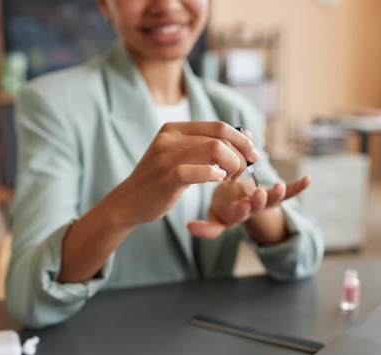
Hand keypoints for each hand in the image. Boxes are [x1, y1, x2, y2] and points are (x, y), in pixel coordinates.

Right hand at [107, 121, 257, 226]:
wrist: (128, 202)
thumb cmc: (160, 181)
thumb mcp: (181, 158)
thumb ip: (209, 146)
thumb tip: (248, 136)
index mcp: (174, 129)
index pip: (219, 126)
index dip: (241, 140)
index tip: (252, 154)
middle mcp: (170, 138)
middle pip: (221, 137)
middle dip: (240, 154)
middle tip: (241, 171)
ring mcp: (167, 156)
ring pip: (216, 150)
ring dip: (232, 166)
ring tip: (228, 178)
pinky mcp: (167, 177)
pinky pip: (201, 171)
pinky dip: (216, 175)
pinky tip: (217, 180)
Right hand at [187, 175, 311, 240]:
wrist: (236, 197)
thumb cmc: (222, 203)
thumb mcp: (212, 215)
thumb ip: (206, 227)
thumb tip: (190, 230)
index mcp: (234, 216)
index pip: (236, 217)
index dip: (240, 212)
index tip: (241, 205)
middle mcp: (251, 211)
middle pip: (255, 209)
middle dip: (257, 202)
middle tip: (257, 195)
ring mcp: (265, 204)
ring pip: (272, 202)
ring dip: (276, 195)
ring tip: (278, 187)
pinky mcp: (276, 197)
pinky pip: (290, 194)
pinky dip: (299, 186)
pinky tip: (308, 179)